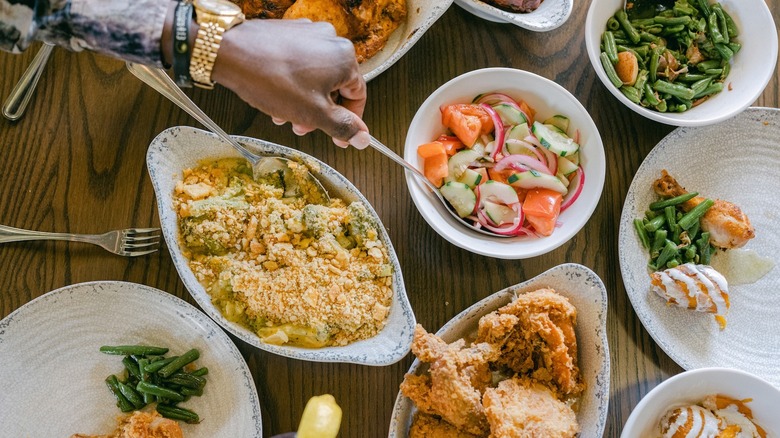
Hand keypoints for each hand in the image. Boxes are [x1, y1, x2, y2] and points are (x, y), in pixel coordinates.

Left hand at [212, 19, 369, 148]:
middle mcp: (331, 40)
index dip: (350, 121)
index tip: (341, 137)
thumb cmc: (271, 79)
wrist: (231, 53)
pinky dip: (293, 81)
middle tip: (304, 127)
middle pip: (335, 86)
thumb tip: (362, 137)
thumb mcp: (314, 114)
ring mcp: (309, 33)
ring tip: (284, 112)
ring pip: (316, 76)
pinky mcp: (290, 32)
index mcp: (344, 58)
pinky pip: (300, 62)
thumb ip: (342, 127)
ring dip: (304, 99)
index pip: (358, 96)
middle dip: (319, 112)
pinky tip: (277, 93)